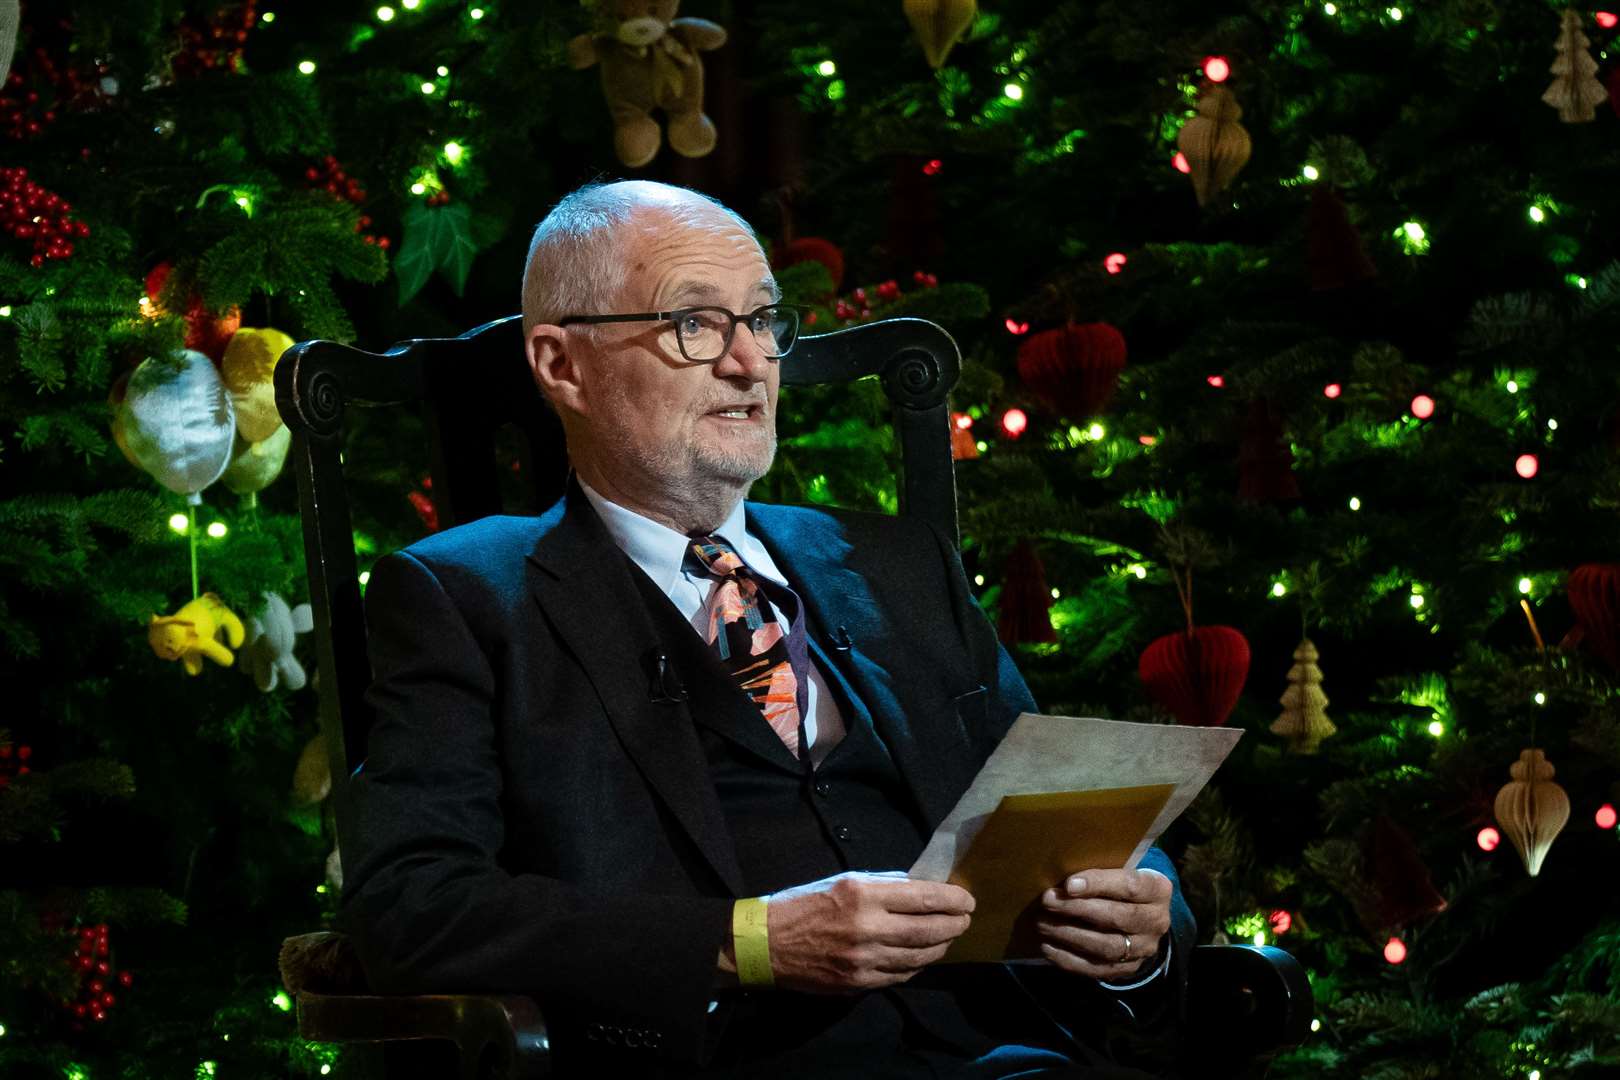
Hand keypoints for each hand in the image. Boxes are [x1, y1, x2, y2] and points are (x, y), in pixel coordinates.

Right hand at [763, 871, 973, 993]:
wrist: (766, 944)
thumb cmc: (803, 904)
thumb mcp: (842, 879)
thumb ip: (882, 884)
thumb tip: (917, 887)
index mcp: (863, 894)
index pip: (923, 898)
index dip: (952, 899)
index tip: (966, 899)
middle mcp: (867, 927)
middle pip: (928, 930)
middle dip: (954, 925)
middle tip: (965, 919)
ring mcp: (864, 960)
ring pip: (919, 957)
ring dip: (940, 947)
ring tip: (948, 938)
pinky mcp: (859, 983)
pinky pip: (900, 976)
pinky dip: (918, 966)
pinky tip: (923, 957)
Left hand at [1034, 867, 1171, 981]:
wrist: (1142, 917)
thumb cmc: (1121, 886)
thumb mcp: (1120, 872)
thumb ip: (1099, 872)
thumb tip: (1060, 879)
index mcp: (1157, 890)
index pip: (1129, 886)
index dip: (1098, 884)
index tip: (1069, 885)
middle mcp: (1156, 921)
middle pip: (1116, 917)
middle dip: (1077, 909)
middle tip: (1047, 901)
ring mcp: (1144, 949)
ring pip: (1106, 946)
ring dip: (1069, 935)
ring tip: (1042, 924)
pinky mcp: (1128, 969)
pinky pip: (1097, 969)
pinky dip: (1069, 959)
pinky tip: (1047, 947)